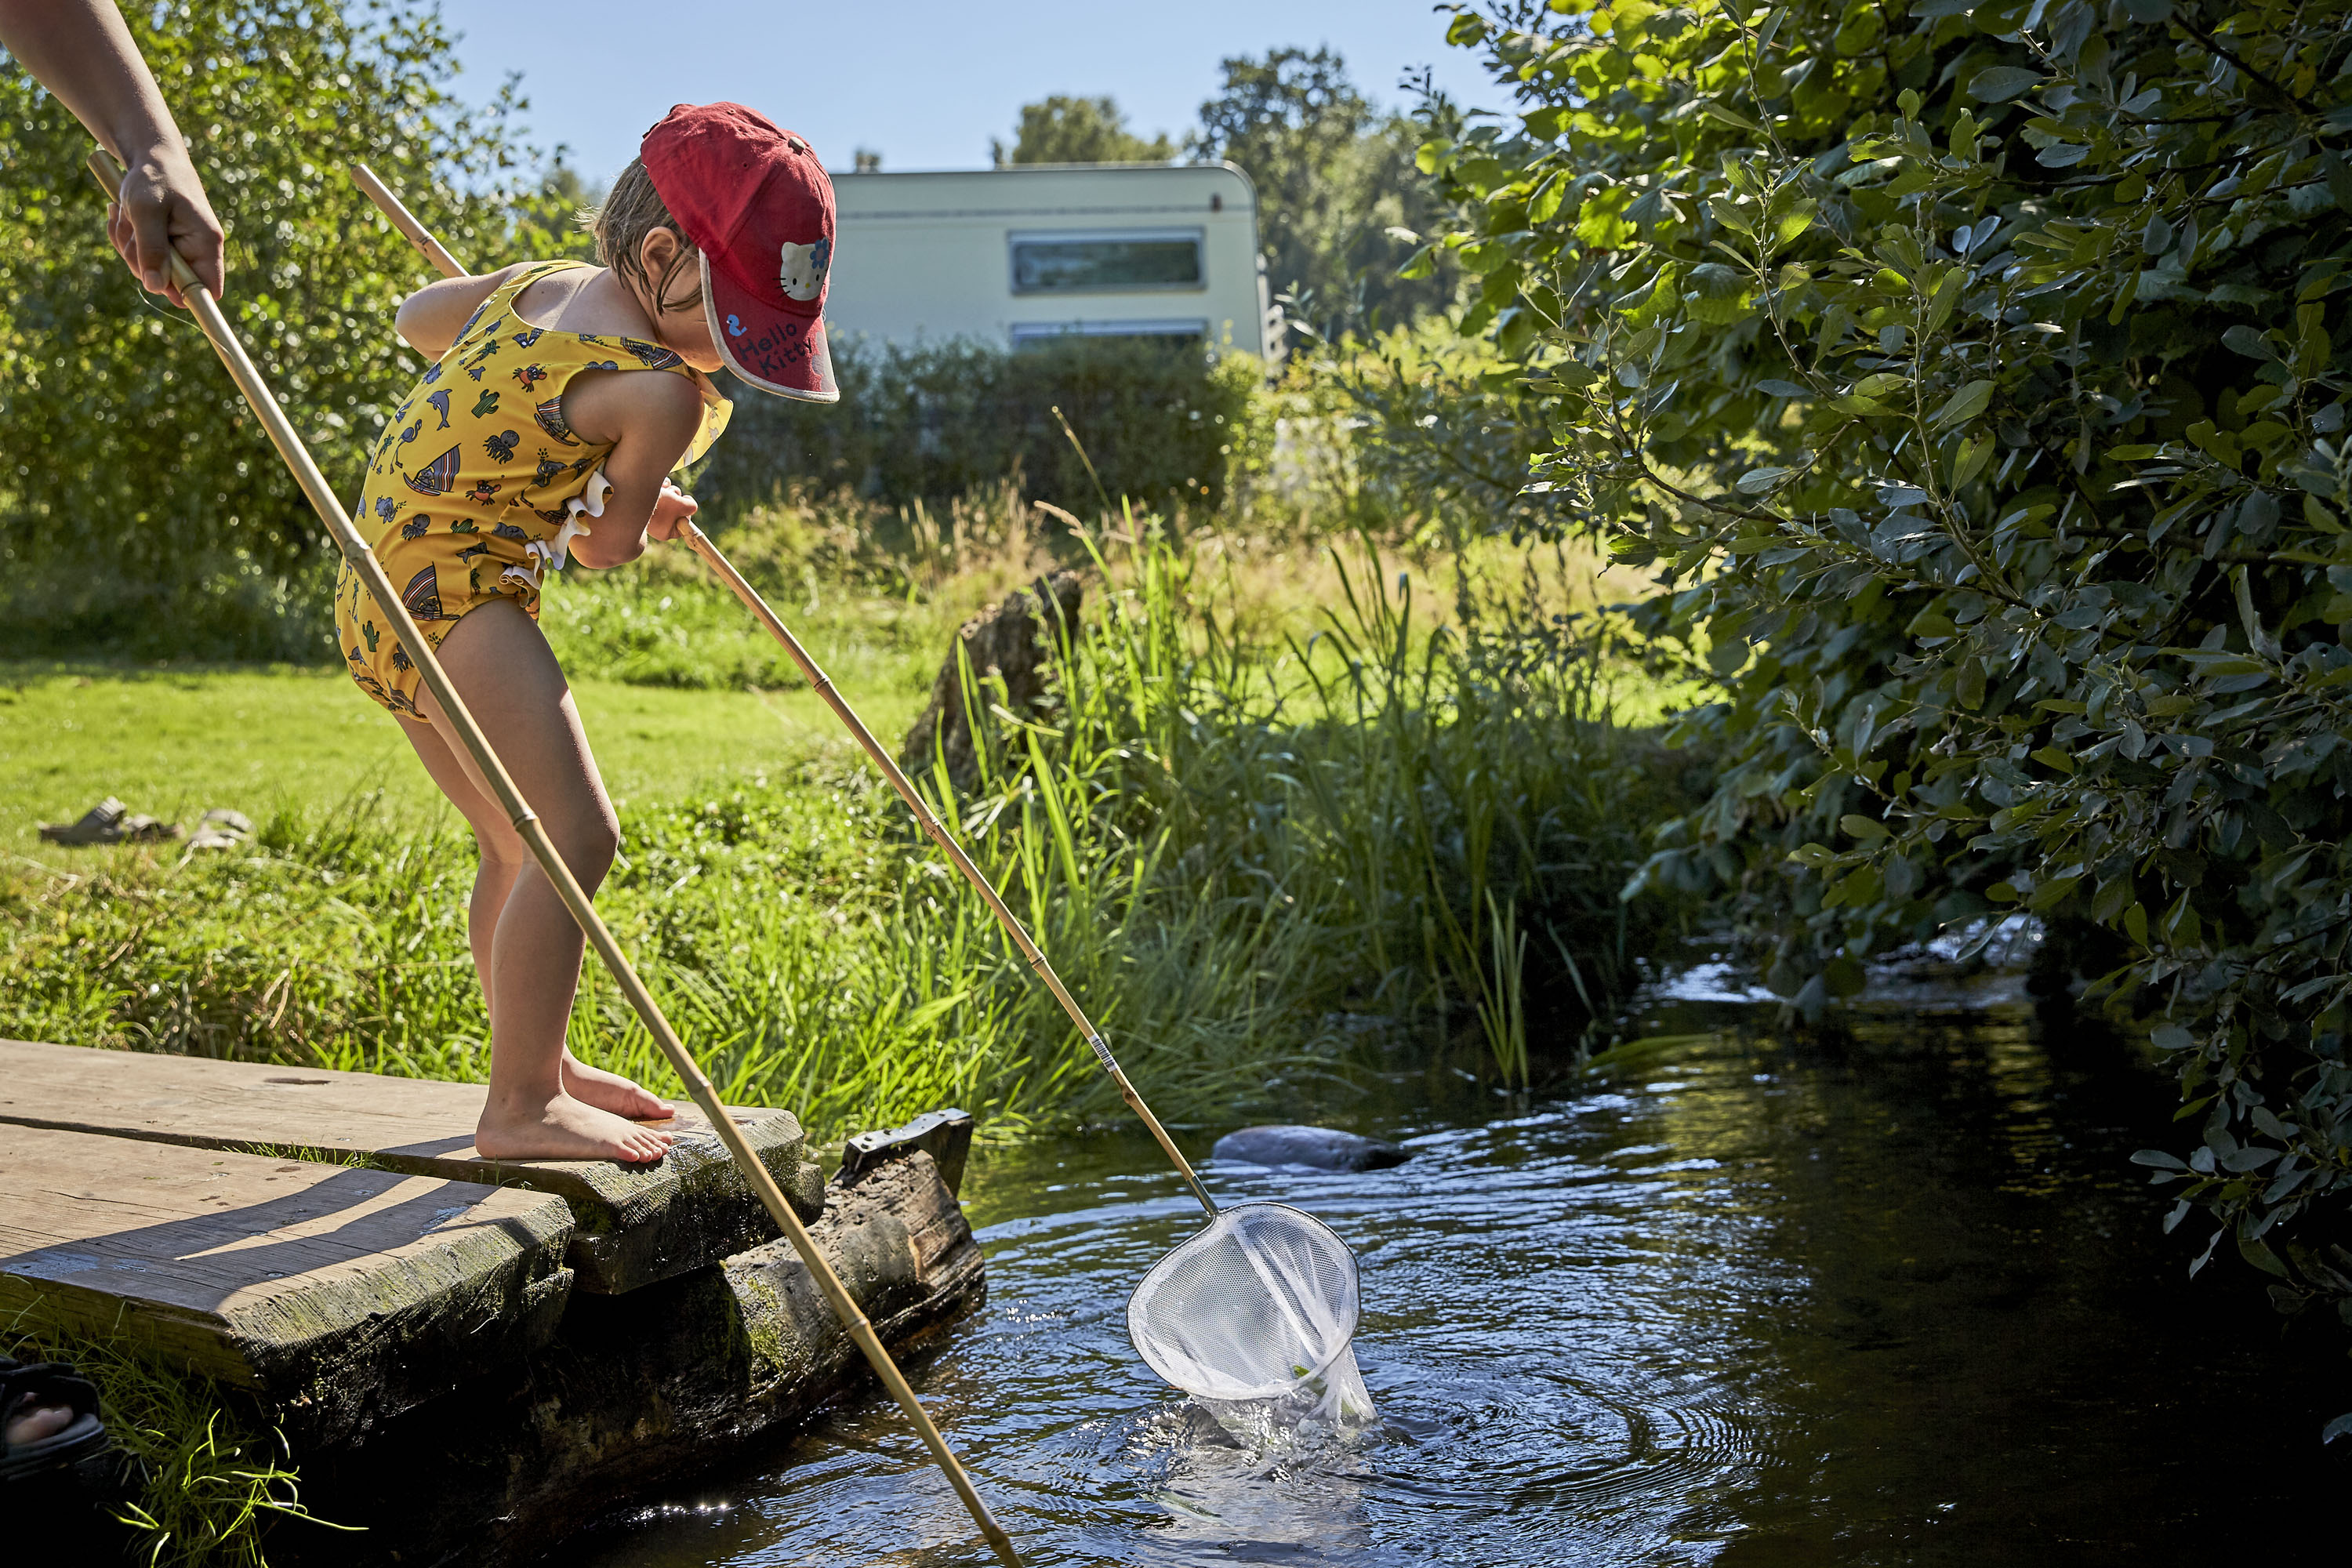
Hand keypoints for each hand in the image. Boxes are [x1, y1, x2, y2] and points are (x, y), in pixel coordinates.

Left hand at [106, 140, 224, 305]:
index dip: (185, 295)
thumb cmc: (154, 178)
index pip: (208, 289)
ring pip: (149, 269)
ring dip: (127, 246)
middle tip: (129, 229)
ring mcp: (179, 247)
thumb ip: (151, 250)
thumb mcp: (146, 212)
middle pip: (169, 282)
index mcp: (206, 243)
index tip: (159, 288)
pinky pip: (139, 256)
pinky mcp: (163, 243)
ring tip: (123, 214)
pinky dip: (125, 238)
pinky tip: (122, 215)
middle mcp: (197, 249)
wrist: (151, 155)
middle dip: (140, 261)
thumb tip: (155, 287)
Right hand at [646, 480, 698, 542]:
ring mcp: (648, 514)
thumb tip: (691, 506)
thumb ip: (691, 507)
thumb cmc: (660, 504)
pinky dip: (662, 487)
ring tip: (665, 490)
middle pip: (674, 512)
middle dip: (677, 500)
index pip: (681, 527)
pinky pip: (658, 494)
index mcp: (664, 532)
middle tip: (674, 496)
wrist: (636, 493)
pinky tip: (661, 484)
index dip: (686, 515)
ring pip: (668, 500)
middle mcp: (655, 525)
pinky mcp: (643, 501)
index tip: (686, 507)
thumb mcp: (682, 506)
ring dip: (670, 491)